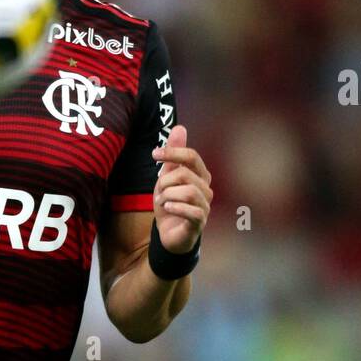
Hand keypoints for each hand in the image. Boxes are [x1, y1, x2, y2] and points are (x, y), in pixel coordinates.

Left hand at [151, 124, 212, 253]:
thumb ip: (173, 155)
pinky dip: (175, 207)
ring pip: (188, 191)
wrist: (170, 234)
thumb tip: (180, 127)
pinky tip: (167, 208)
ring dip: (167, 195)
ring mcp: (205, 206)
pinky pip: (192, 211)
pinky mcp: (200, 222)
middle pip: (185, 173)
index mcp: (200, 175)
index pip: (191, 156)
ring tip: (162, 202)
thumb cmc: (170, 203)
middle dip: (165, 180)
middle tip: (158, 190)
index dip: (172, 152)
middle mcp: (206, 189)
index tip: (154, 154)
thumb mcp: (167, 177)